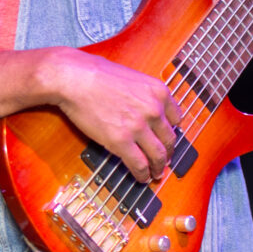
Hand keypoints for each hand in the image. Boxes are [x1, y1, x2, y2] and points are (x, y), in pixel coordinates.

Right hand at [41, 48, 181, 182]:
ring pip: (157, 155)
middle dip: (168, 153)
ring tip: (156, 173)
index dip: (173, 132)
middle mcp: (154, 109)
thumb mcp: (133, 77)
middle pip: (169, 139)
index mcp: (158, 92)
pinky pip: (138, 164)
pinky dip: (142, 174)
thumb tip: (146, 109)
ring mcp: (138, 127)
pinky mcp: (121, 141)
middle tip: (165, 160)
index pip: (177, 118)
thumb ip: (145, 95)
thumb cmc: (97, 74)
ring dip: (158, 168)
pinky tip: (142, 177)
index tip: (168, 138)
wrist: (76, 79)